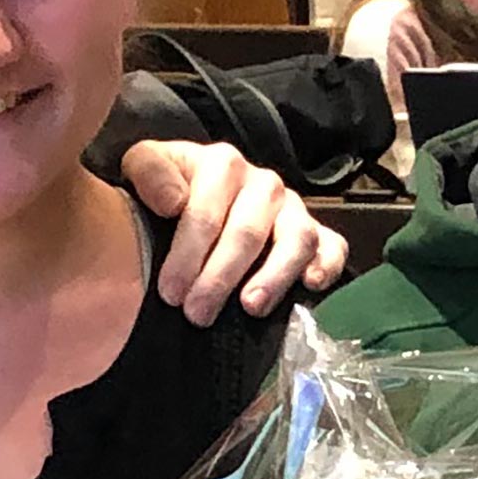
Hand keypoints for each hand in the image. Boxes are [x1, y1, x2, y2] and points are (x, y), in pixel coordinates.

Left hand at [118, 137, 350, 316]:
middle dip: (221, 276)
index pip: (206, 210)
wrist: (196, 197)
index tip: (170, 293)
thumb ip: (150, 173)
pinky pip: (333, 246)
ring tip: (250, 308)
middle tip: (197, 314)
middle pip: (248, 231)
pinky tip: (311, 286)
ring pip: (296, 238)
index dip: (187, 254)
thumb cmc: (169, 191)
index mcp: (222, 164)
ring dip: (274, 276)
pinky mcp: (318, 233)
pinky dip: (327, 265)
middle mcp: (263, 183)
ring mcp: (294, 208)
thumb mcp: (144, 167)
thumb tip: (173, 202)